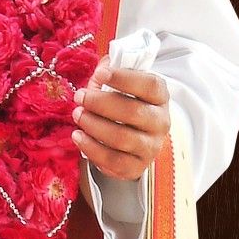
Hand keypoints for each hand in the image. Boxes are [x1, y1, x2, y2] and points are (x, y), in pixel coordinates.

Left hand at [71, 56, 169, 179]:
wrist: (134, 138)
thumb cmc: (126, 104)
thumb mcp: (122, 85)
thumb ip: (111, 73)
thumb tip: (100, 71)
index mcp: (160, 97)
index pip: (149, 85)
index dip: (124, 78)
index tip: (99, 74)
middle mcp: (161, 122)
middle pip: (132, 112)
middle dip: (100, 103)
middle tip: (80, 97)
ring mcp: (151, 147)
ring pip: (121, 138)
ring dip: (93, 125)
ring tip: (77, 115)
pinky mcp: (137, 167)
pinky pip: (113, 161)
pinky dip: (92, 149)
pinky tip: (78, 137)